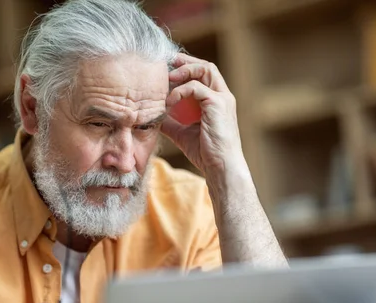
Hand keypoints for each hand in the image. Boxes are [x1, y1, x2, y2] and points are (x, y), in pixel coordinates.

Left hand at [163, 53, 244, 177]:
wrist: (220, 167)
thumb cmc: (205, 153)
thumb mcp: (182, 133)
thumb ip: (170, 121)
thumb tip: (153, 116)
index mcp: (217, 101)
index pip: (204, 75)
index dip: (187, 68)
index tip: (168, 69)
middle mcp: (222, 96)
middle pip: (207, 66)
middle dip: (186, 62)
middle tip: (167, 63)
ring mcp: (222, 99)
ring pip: (206, 69)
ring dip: (185, 70)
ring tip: (168, 77)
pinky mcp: (218, 103)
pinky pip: (196, 87)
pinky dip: (180, 90)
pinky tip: (169, 101)